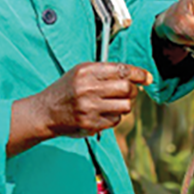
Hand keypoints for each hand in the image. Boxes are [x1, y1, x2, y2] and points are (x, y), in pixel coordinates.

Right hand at [8, 62, 152, 156]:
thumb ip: (104, 72)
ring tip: (114, 103)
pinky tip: (103, 113)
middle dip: (133, 90)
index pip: (121, 70)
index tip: (147, 77)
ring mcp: (90, 108)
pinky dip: (114, 117)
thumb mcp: (80, 72)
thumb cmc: (66, 90)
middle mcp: (88, 88)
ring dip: (125, 105)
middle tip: (130, 91)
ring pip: (125, 106)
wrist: (46, 112)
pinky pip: (116, 121)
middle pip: (126, 88)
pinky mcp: (91, 124)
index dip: (138, 73)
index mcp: (86, 71)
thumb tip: (134, 78)